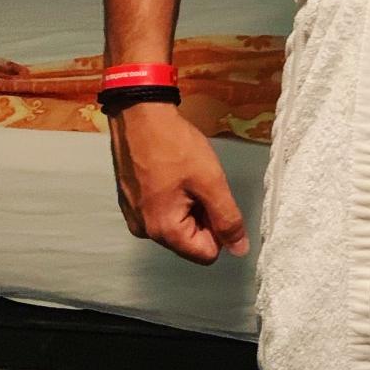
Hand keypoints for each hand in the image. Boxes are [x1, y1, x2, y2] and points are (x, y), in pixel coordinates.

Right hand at [108, 102, 249, 265]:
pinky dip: (173, 196)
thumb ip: (227, 218)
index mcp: (163, 231)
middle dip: (203, 214)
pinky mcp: (130, 201)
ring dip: (189, 204)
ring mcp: (134, 216)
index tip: (216, 197)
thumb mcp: (210, 181)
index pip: (206, 254)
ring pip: (177, 224)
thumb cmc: (175, 146)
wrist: (138, 115)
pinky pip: (162, 210)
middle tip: (201, 181)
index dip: (220, 229)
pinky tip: (172, 172)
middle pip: (190, 239)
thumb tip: (239, 250)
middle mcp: (144, 231)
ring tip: (186, 174)